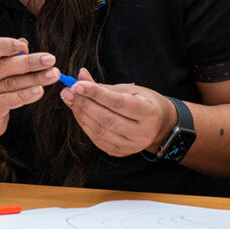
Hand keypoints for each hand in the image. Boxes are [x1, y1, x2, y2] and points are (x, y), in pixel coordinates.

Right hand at [0, 36, 59, 146]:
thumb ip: (9, 56)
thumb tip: (25, 47)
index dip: (2, 46)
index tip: (24, 47)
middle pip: (0, 67)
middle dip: (28, 62)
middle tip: (50, 60)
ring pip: (9, 84)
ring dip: (34, 79)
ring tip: (53, 74)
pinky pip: (6, 102)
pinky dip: (24, 96)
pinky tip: (39, 91)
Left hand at [60, 69, 177, 156]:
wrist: (159, 125)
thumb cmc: (143, 102)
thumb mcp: (128, 90)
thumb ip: (103, 86)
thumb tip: (80, 76)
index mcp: (149, 113)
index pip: (118, 103)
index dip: (95, 93)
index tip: (77, 84)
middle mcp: (142, 133)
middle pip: (106, 119)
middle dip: (83, 104)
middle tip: (69, 91)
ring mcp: (131, 146)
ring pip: (99, 130)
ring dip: (80, 113)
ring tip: (70, 99)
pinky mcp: (120, 152)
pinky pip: (97, 139)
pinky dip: (85, 124)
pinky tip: (79, 112)